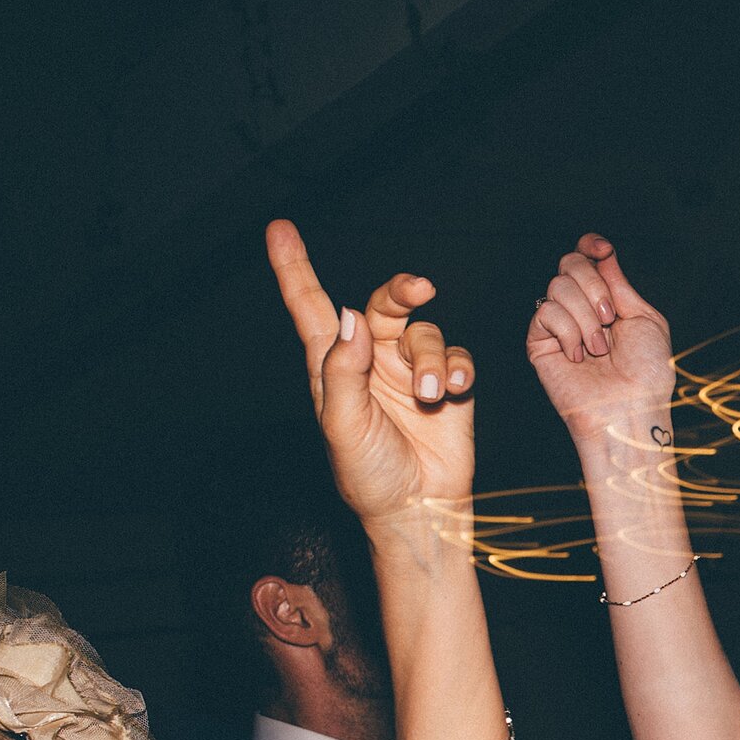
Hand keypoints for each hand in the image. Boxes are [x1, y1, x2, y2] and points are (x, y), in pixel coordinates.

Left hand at [266, 221, 475, 529]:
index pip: (311, 308)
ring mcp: (412, 372)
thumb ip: (344, 369)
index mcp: (334, 368)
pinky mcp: (450, 387)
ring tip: (432, 397)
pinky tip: (455, 391)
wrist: (419, 508)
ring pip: (426, 334)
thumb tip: (353, 316)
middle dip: (402, 290)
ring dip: (433, 361)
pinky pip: (459, 355)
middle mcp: (372, 361)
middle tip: (419, 289)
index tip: (280, 231)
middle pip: (383, 304)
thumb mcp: (342, 424)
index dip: (294, 269)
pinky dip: (459, 369)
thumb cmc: (369, 475)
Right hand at [526, 234, 675, 433]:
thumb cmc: (646, 373)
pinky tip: (579, 356)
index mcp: (608, 300)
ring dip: (585, 316)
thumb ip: (620, 285)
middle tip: (609, 317)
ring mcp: (560, 324)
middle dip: (593, 284)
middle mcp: (582, 308)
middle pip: (570, 263)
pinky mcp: (540, 342)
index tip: (603, 249)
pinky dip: (568, 332)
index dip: (591, 246)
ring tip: (599, 348)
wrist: (631, 408)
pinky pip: (546, 312)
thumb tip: (603, 254)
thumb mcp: (644, 319)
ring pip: (558, 285)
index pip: (589, 258)